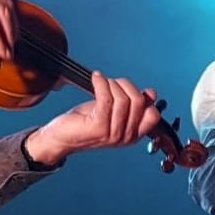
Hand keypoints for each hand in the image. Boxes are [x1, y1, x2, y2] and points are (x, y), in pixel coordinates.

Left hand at [24, 71, 161, 166]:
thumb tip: (150, 93)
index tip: (134, 90)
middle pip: (138, 102)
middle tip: (113, 82)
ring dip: (111, 83)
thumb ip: (132, 104)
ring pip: (122, 99)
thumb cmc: (85, 123)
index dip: (146, 99)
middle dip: (126, 85)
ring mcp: (112, 133)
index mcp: (133, 135)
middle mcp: (125, 137)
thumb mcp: (114, 112)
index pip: (153, 115)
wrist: (61, 137)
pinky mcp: (98, 127)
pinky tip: (96, 78)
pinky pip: (106, 98)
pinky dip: (101, 83)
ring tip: (101, 82)